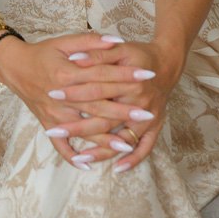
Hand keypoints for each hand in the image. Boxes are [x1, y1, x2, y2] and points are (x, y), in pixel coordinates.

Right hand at [0, 32, 159, 169]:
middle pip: (97, 106)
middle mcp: (60, 97)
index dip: (126, 74)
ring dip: (105, 139)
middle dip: (124, 111)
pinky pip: (60, 146)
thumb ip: (90, 42)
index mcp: (67, 73)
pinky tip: (89, 165)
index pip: (103, 74)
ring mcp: (54, 114)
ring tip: (127, 144)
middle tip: (147, 114)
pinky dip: (73, 157)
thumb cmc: (42, 52)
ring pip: (83, 130)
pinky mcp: (48, 124)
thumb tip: (116, 40)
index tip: (148, 75)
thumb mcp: (65, 42)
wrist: (14, 66)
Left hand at [63, 40, 183, 170]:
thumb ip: (97, 53)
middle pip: (106, 120)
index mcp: (131, 82)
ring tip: (80, 158)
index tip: (52, 95)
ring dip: (102, 150)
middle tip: (54, 131)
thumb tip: (74, 59)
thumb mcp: (119, 49)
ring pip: (123, 139)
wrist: (167, 64)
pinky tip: (117, 169)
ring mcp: (150, 118)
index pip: (96, 90)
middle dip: (79, 128)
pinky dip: (133, 160)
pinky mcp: (155, 127)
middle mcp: (142, 103)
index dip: (73, 93)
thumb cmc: (139, 55)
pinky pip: (145, 148)